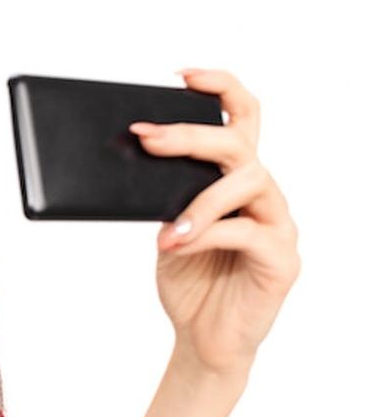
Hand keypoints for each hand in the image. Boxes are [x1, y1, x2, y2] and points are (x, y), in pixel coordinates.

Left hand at [130, 70, 299, 375]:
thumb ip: (165, 197)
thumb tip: (135, 160)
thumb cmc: (189, 281)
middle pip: (240, 145)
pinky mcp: (281, 260)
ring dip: (200, 198)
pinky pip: (249, 232)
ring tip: (166, 224)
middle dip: (190, 136)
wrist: (201, 339)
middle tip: (148, 139)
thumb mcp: (166, 230)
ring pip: (249, 181)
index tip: (182, 76)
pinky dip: (207, 233)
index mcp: (235, 181)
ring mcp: (278, 225)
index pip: (241, 119)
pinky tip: (176, 243)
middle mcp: (262, 196)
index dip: (219, 89)